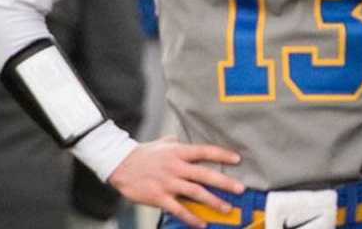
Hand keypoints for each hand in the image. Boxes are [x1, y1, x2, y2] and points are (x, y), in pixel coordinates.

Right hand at [107, 135, 244, 227]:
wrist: (120, 165)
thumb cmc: (144, 153)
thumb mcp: (164, 143)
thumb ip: (179, 143)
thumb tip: (189, 141)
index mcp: (179, 152)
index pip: (205, 151)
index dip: (222, 155)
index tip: (237, 159)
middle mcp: (176, 167)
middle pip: (205, 174)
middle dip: (224, 182)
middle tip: (241, 188)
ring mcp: (168, 183)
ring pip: (195, 193)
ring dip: (213, 202)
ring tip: (227, 208)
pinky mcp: (159, 197)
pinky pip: (178, 209)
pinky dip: (191, 218)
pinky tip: (202, 224)